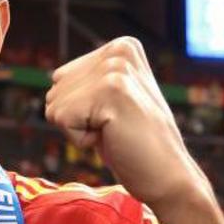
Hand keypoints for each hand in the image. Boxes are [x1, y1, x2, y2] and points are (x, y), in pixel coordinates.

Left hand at [45, 37, 208, 207]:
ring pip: (55, 105)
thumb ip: (91, 80)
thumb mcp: (114, 100)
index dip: (79, 108)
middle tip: (115, 128)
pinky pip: (62, 119)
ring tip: (115, 132)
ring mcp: (116, 69)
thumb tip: (55, 75)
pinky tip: (113, 138)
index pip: (60, 77)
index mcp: (122, 47)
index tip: (113, 118)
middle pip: (55, 89)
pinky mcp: (110, 92)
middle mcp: (119, 51)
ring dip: (78, 129)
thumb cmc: (136, 145)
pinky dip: (80, 140)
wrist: (168, 177)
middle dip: (76, 118)